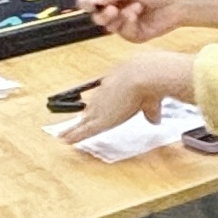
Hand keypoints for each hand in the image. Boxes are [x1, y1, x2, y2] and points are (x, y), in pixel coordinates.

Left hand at [55, 51, 196, 141]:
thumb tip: (154, 119)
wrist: (143, 77)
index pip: (102, 101)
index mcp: (114, 87)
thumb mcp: (151, 99)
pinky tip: (65, 140)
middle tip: (72, 127)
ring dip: (73, 129)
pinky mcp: (99, 121)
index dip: (96, 109)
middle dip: (82, 119)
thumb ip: (151, 110)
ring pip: (83, 121)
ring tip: (63, 136)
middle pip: (89, 111)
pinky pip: (83, 131)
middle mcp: (102, 96)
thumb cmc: (148, 81)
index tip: (91, 114)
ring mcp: (99, 109)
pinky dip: (74, 136)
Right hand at [80, 0, 199, 43]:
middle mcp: (117, 12)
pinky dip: (129, 23)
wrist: (177, 2)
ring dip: (120, 17)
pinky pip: (124, 34)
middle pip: (98, 18)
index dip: (87, 4)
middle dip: (102, 14)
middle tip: (112, 9)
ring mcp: (126, 25)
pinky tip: (138, 14)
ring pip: (110, 27)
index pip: (92, 3)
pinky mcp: (136, 35)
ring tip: (135, 6)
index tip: (88, 3)